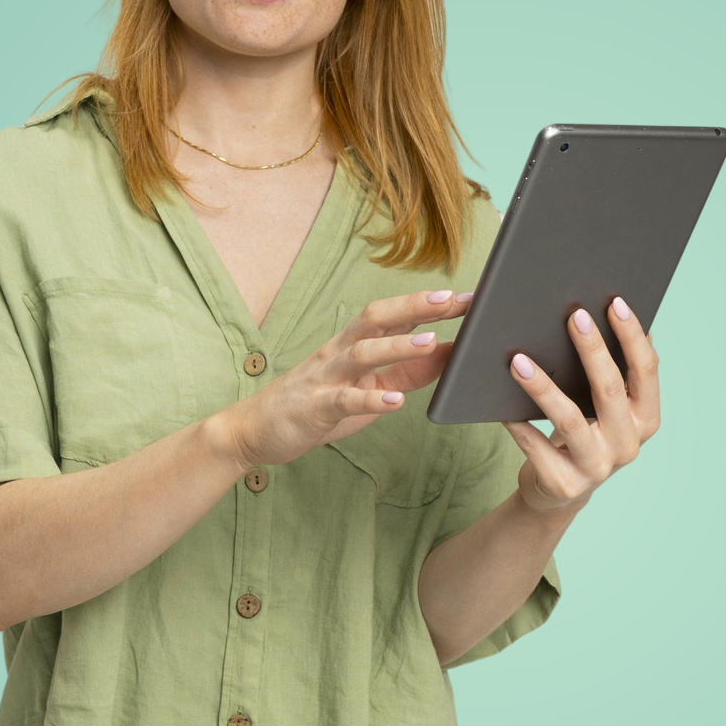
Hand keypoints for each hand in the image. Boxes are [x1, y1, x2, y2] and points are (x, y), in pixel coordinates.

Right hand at [210, 289, 471, 470]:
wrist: (256, 428)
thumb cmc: (318, 404)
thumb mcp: (370, 385)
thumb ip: (408, 370)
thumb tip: (452, 353)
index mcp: (354, 344)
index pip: (394, 314)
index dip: (429, 303)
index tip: (468, 297)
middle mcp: (340, 352)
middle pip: (377, 318)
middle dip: (416, 307)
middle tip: (453, 300)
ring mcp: (326, 377)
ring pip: (362, 352)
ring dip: (397, 346)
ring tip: (432, 342)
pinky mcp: (315, 407)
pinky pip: (345, 400)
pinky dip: (372, 400)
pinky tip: (396, 401)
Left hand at [503, 296, 660, 514]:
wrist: (560, 492)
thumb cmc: (584, 433)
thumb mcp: (608, 408)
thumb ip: (616, 372)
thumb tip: (608, 312)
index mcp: (646, 419)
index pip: (646, 371)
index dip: (632, 337)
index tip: (615, 302)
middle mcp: (628, 444)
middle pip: (609, 389)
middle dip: (592, 349)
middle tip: (573, 316)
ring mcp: (596, 467)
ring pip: (569, 420)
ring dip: (542, 387)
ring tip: (518, 360)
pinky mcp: (564, 483)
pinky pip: (536, 446)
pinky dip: (518, 423)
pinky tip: (500, 402)